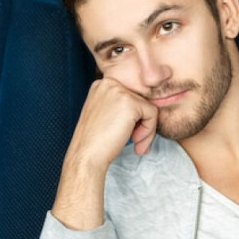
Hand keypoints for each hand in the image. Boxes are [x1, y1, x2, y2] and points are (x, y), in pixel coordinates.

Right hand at [52, 77, 158, 229]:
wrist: (86, 155)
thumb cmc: (96, 141)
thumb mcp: (106, 115)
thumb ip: (121, 107)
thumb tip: (148, 107)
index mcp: (102, 85)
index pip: (131, 97)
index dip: (134, 118)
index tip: (128, 135)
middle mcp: (109, 83)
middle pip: (140, 100)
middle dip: (142, 124)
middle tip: (135, 142)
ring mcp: (119, 91)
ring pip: (148, 107)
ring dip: (146, 130)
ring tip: (136, 144)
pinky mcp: (130, 103)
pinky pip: (152, 114)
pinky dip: (149, 131)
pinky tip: (135, 141)